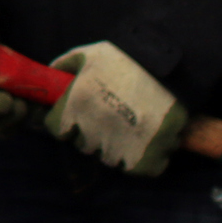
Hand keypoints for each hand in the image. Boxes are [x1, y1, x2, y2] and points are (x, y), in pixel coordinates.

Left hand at [44, 40, 187, 175]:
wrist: (168, 69)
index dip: (65, 122)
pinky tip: (145, 141)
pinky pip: (135, 169)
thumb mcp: (92, 53)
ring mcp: (118, 148)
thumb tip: (53, 69)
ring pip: (108, 158)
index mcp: (75, 106)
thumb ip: (68, 62)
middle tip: (109, 118)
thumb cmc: (127, 60)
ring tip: (130, 126)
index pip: (56, 129)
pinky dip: (140, 161)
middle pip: (83, 145)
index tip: (76, 116)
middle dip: (91, 133)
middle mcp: (92, 131)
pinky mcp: (144, 161)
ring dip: (115, 146)